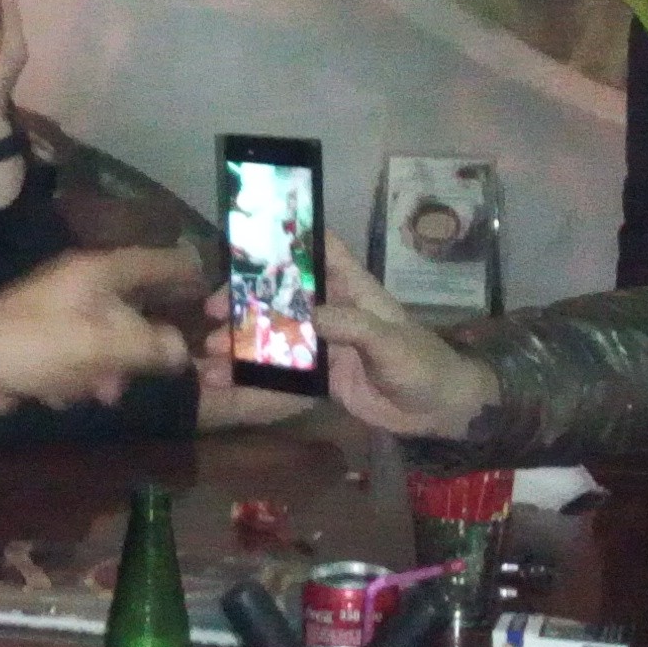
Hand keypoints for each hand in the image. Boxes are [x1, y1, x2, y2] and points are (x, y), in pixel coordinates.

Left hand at [0, 245, 195, 412]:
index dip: (191, 277)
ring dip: (108, 369)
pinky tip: (62, 392)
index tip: (217, 297)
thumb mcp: (104, 346)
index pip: (160, 261)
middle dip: (144, 345)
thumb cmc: (41, 344)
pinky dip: (78, 376)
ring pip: (109, 338)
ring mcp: (62, 309)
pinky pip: (80, 356)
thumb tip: (181, 350)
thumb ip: (150, 345)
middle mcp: (84, 281)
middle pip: (137, 307)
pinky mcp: (45, 338)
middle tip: (161, 368)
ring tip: (100, 392)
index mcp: (100, 269)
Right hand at [202, 231, 497, 438]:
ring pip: (274, 333)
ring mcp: (323, 343)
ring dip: (243, 341)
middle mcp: (332, 309)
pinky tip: (226, 379)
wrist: (436, 410)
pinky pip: (280, 370)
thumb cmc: (422, 364)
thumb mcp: (390, 341)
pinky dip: (253, 374)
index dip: (288, 236)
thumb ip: (350, 325)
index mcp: (353, 288)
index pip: (319, 249)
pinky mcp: (319, 375)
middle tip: (212, 312)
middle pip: (282, 294)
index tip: (248, 236)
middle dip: (246, 300)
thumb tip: (305, 316)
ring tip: (210, 354)